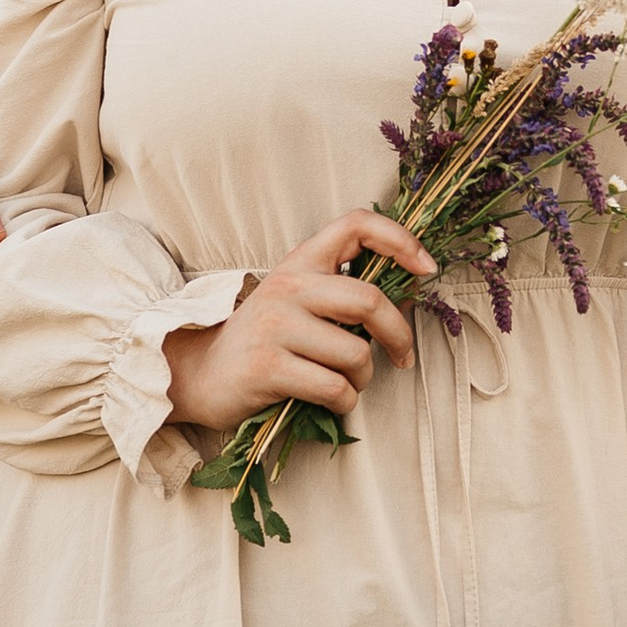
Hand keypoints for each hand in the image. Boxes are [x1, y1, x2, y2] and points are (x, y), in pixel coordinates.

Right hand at [165, 210, 431, 433]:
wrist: (199, 373)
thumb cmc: (263, 340)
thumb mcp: (298, 300)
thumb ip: (343, 292)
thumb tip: (410, 290)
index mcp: (300, 261)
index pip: (356, 224)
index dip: (400, 240)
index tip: (427, 268)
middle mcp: (288, 286)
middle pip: (368, 300)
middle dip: (399, 334)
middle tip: (403, 355)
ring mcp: (275, 326)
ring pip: (355, 353)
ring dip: (364, 377)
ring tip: (347, 382)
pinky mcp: (267, 367)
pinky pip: (334, 388)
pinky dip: (345, 402)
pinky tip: (332, 401)